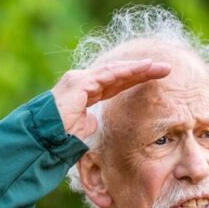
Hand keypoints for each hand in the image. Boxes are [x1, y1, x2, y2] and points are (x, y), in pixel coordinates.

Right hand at [52, 59, 171, 140]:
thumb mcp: (81, 131)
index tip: (154, 78)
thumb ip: (90, 123)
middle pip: (117, 74)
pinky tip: (144, 68)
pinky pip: (109, 74)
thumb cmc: (59, 140)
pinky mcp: (79, 83)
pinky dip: (128, 71)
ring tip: (160, 66)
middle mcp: (81, 82)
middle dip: (141, 71)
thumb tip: (96, 122)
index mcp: (84, 94)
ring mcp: (79, 80)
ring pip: (115, 71)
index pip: (113, 84)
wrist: (44, 140)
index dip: (133, 80)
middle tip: (165, 68)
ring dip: (139, 68)